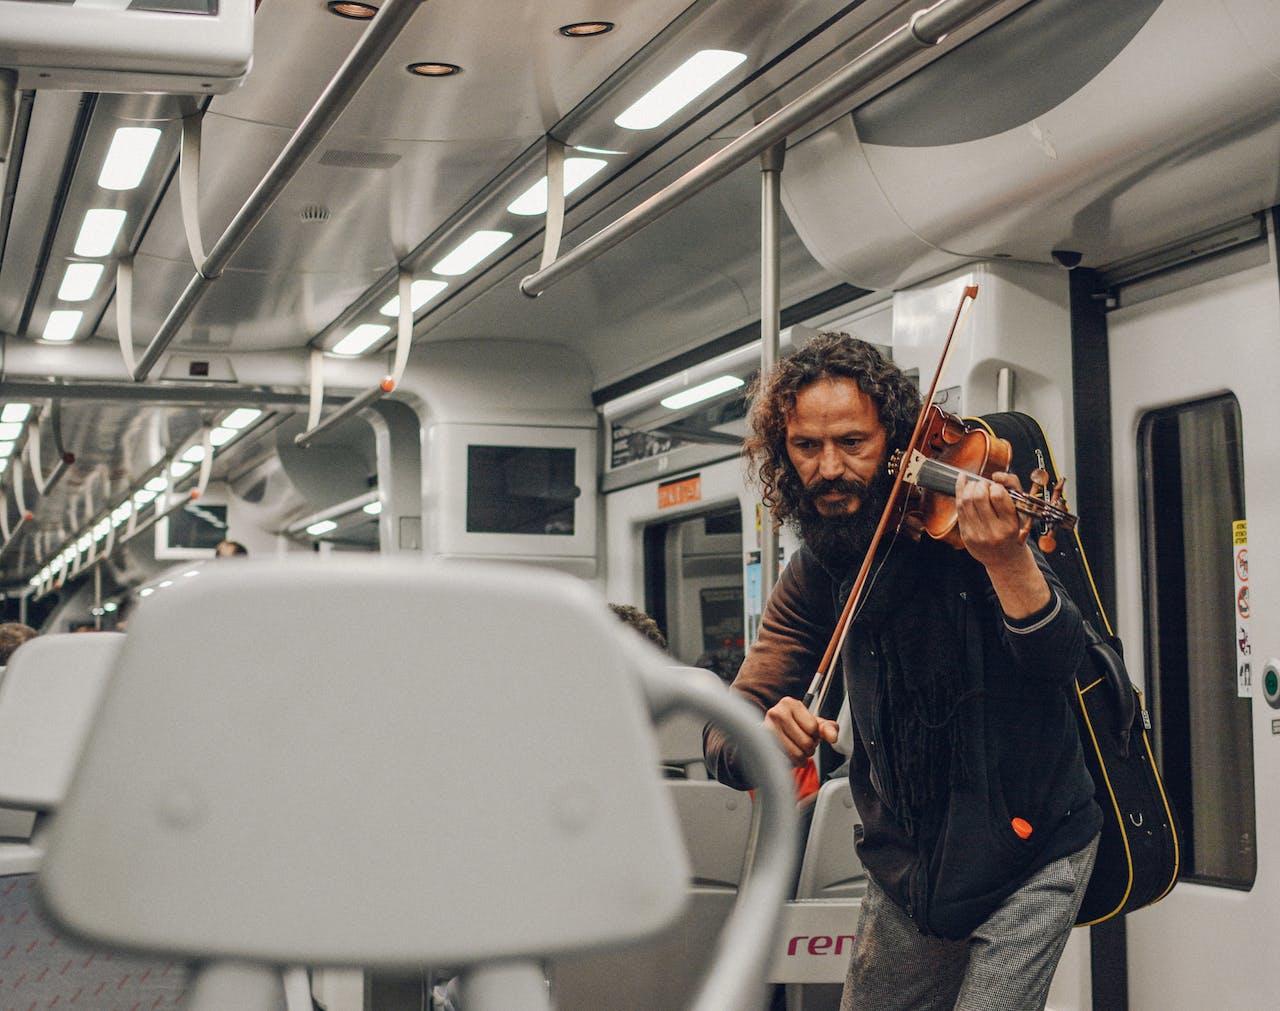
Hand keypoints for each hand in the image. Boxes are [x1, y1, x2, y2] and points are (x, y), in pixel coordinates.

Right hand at [763, 696, 838, 765]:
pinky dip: (792, 762)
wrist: (773, 730)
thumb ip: (828, 728)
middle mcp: (776, 713)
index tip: (809, 732)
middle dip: (809, 747)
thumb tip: (833, 737)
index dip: (816, 734)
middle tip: (803, 742)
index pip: (813, 727)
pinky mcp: (764, 745)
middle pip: (806, 742)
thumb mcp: (814, 722)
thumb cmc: (795, 725)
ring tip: (797, 748)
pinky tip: (789, 754)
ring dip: (802, 756)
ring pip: (796, 754)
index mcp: (789, 703)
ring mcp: (767, 729)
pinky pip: (787, 761)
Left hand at [956, 470, 1050, 618]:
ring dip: (968, 487)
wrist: (1005, 559)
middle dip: (980, 485)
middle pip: (978, 496)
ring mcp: (978, 534)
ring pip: (966, 501)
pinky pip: (959, 509)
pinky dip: (960, 493)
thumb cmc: (1014, 531)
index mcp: (1011, 524)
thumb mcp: (1021, 511)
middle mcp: (994, 531)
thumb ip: (1013, 488)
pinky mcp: (966, 535)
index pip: (998, 495)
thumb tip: (996, 476)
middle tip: (984, 485)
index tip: (996, 487)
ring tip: (974, 486)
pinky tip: (963, 484)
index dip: (995, 486)